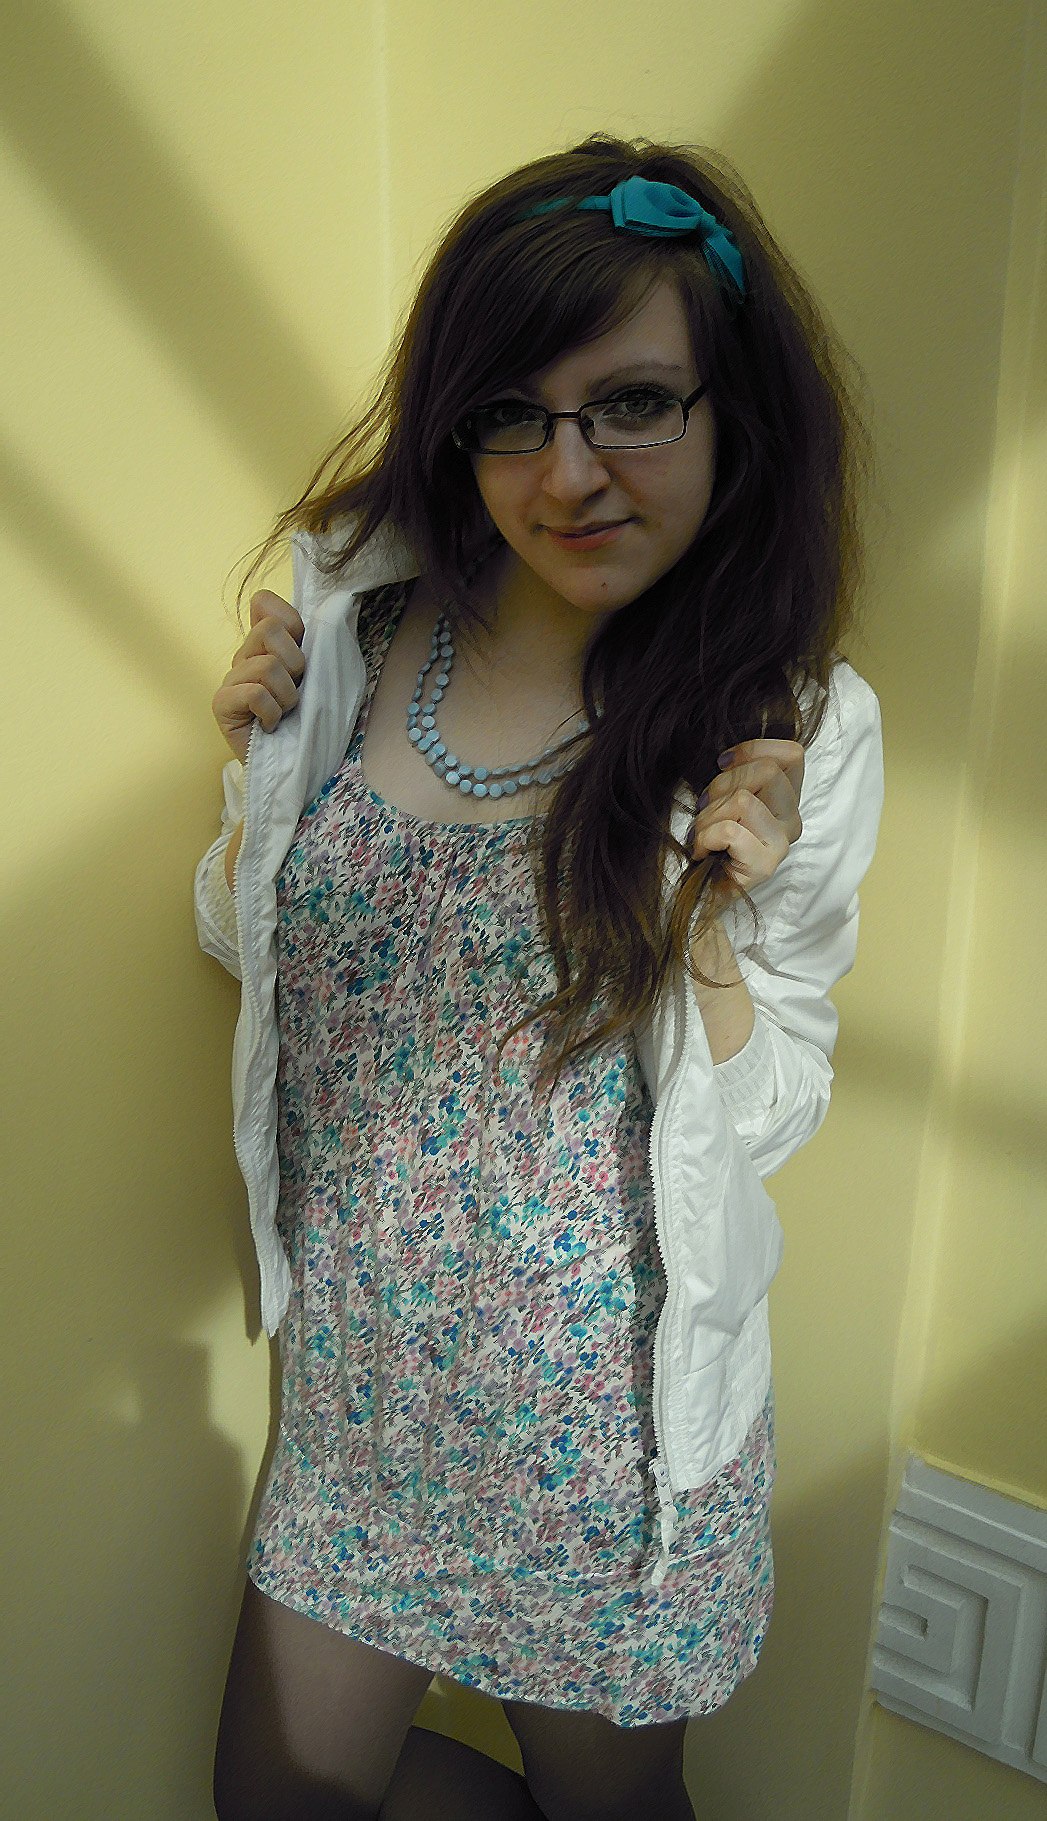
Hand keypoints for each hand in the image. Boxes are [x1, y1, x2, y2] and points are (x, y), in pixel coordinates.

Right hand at [211, 591, 305, 763]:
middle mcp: (245, 656)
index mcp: (267, 645)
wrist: (295, 766)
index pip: (265, 603)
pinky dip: (271, 713)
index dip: (290, 623)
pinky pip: (254, 693)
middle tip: (295, 691)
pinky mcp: (221, 703)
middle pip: (269, 629)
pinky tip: (270, 726)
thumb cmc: (310, 721)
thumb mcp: (320, 675)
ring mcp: (231, 679)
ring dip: (286, 696)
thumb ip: (315, 642)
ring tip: (285, 713)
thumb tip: (325, 609)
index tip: (302, 652)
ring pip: (266, 666)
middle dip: (295, 664)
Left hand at [690, 739, 804, 899]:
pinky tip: (701, 850)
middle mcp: (792, 818)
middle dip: (722, 784)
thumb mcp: (725, 795)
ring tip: (702, 833)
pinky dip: (706, 837)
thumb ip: (737, 774)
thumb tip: (724, 758)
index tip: (723, 763)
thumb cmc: (711, 839)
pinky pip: (730, 831)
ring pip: (743, 799)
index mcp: (787, 797)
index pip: (793, 754)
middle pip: (767, 770)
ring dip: (709, 815)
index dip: (753, 750)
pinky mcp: (766, 864)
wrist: (702, 891)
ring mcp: (782, 842)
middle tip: (706, 807)